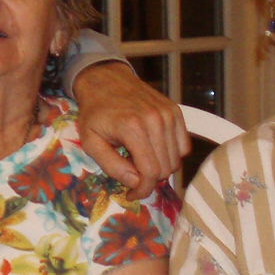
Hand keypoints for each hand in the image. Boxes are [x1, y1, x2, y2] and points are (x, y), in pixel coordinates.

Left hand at [72, 62, 188, 197]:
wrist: (105, 79)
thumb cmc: (95, 112)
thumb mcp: (91, 141)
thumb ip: (112, 165)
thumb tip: (135, 182)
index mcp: (133, 128)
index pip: (150, 172)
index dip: (142, 190)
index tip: (131, 194)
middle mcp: (156, 120)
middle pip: (165, 168)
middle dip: (148, 179)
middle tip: (132, 175)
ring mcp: (169, 114)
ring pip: (176, 160)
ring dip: (159, 168)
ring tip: (140, 160)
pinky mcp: (176, 112)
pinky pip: (183, 146)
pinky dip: (171, 155)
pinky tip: (153, 150)